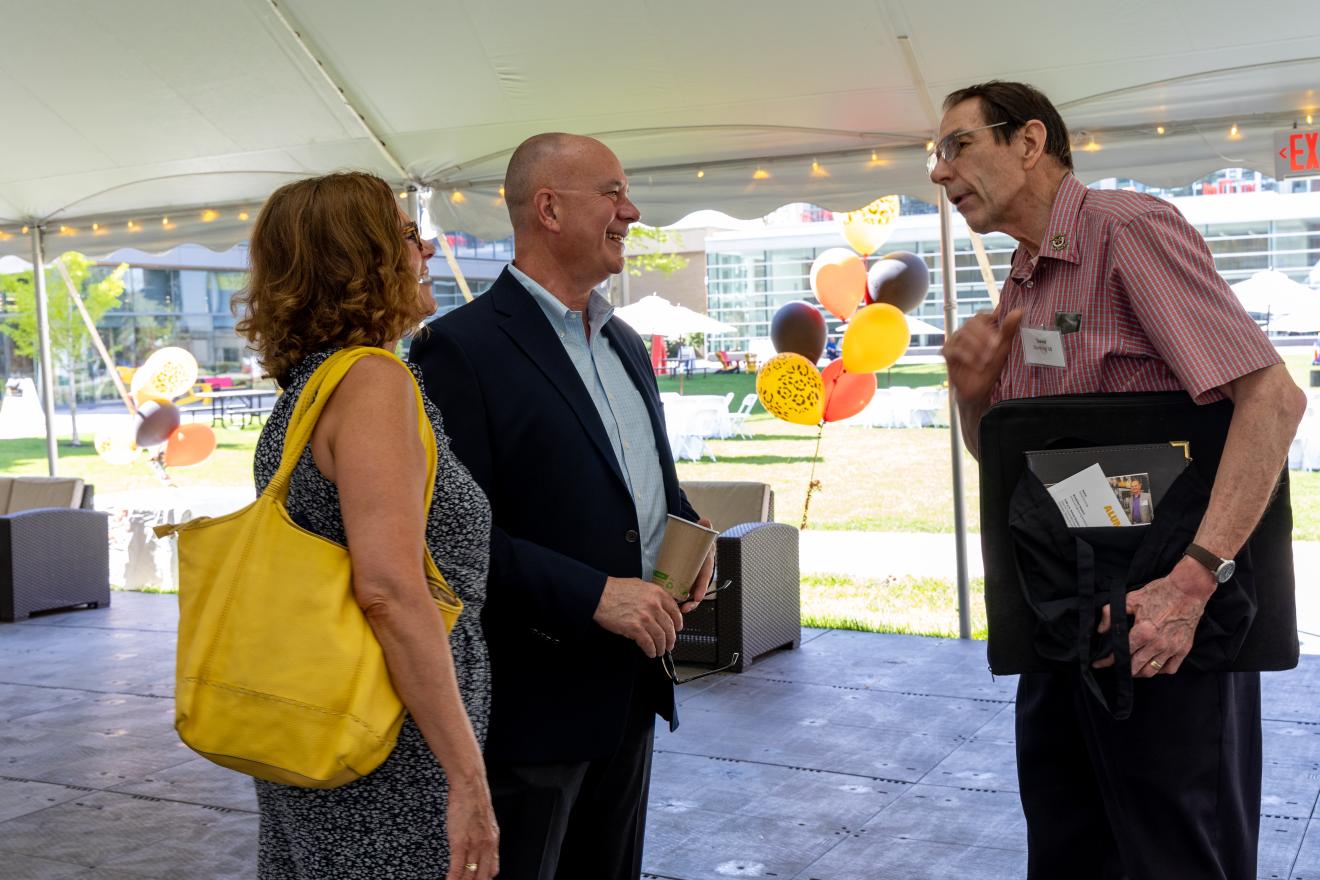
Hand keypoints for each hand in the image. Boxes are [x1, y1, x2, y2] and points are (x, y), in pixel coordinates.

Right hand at [446, 776, 498, 879]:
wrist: (470, 785)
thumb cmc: (474, 799)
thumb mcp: (486, 821)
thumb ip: (484, 837)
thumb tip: (479, 849)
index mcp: (493, 840)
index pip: (492, 870)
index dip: (484, 879)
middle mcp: (486, 845)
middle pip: (482, 876)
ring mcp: (474, 844)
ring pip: (470, 874)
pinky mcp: (461, 841)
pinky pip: (458, 866)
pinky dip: (453, 877)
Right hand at [593, 576, 683, 657]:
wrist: (600, 595)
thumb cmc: (615, 589)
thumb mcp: (639, 585)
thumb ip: (651, 594)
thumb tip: (658, 603)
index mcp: (656, 593)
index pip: (674, 610)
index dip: (678, 622)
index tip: (678, 628)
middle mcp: (654, 605)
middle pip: (669, 626)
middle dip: (671, 638)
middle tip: (670, 644)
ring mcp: (645, 618)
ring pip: (660, 637)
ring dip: (661, 647)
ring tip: (660, 651)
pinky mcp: (635, 629)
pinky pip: (648, 643)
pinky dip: (651, 650)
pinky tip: (650, 652)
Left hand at [679, 518, 716, 612]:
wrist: (690, 540)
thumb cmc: (697, 538)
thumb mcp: (701, 533)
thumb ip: (704, 526)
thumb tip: (705, 521)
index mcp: (707, 563)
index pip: (706, 577)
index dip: (702, 588)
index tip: (697, 597)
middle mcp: (701, 573)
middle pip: (698, 590)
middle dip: (693, 601)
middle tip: (685, 607)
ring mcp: (693, 578)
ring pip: (691, 594)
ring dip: (686, 604)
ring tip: (678, 610)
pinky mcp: (685, 580)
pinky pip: (684, 593)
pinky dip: (679, 601)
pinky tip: (672, 607)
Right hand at [941, 308, 1023, 406]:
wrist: (978, 389)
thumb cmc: (990, 367)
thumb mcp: (1003, 348)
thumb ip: (1008, 329)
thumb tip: (1019, 311)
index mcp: (980, 328)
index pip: (983, 315)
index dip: (991, 318)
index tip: (1000, 329)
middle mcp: (966, 331)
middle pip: (972, 322)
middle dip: (985, 334)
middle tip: (995, 347)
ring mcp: (955, 341)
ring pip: (963, 333)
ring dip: (977, 347)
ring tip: (987, 360)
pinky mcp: (947, 352)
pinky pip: (954, 348)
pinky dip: (967, 356)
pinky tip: (976, 364)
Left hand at [1092, 558, 1213, 676]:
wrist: (1189, 590)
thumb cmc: (1159, 593)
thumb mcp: (1131, 599)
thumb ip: (1111, 614)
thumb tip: (1101, 630)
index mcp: (1143, 632)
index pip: (1122, 653)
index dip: (1108, 660)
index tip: (1100, 664)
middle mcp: (1158, 644)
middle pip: (1136, 667)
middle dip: (1123, 669)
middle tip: (1117, 666)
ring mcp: (1172, 648)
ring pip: (1152, 671)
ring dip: (1140, 672)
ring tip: (1133, 668)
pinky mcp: (1184, 649)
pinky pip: (1170, 668)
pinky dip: (1159, 670)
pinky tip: (1153, 664)